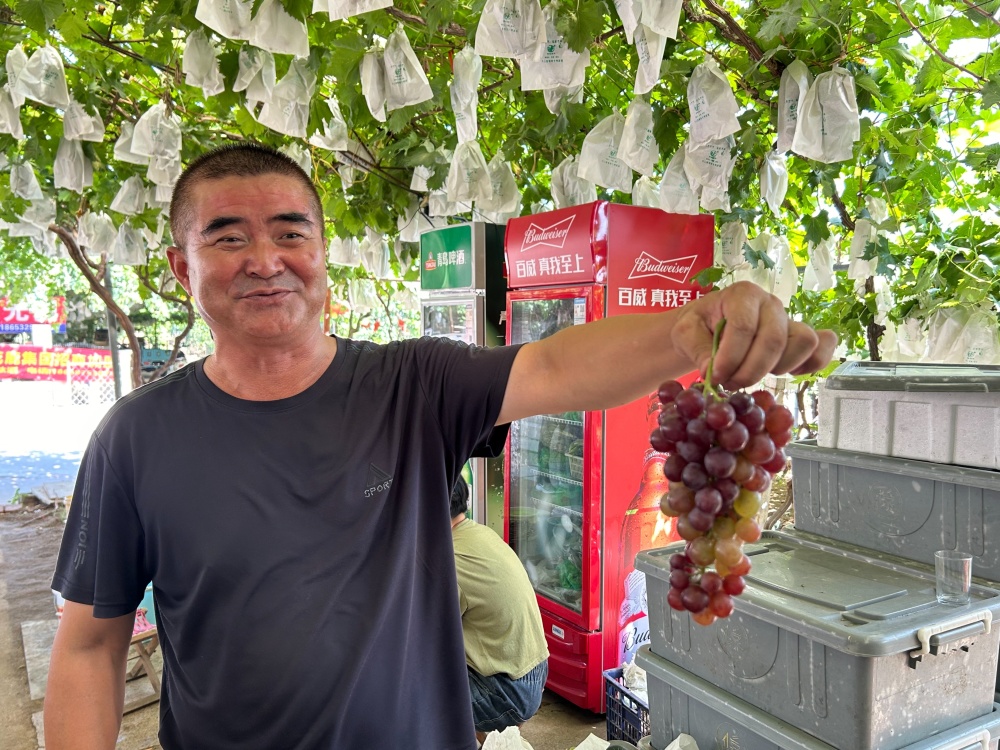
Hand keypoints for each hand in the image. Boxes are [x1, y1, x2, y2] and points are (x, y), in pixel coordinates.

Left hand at [671, 281, 837, 388]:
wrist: (707, 326)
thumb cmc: (697, 326)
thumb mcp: (685, 333)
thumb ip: (697, 349)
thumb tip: (712, 369)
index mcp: (742, 294)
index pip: (744, 326)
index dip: (730, 357)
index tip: (716, 377)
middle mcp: (771, 303)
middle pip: (774, 339)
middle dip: (750, 370)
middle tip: (730, 384)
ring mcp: (789, 320)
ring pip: (803, 343)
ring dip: (777, 367)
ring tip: (751, 374)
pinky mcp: (799, 338)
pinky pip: (821, 349)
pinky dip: (811, 365)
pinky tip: (785, 374)